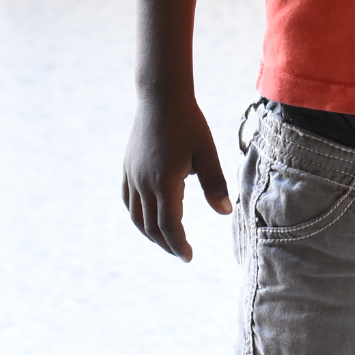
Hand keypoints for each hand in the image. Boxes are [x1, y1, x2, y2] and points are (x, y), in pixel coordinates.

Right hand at [122, 97, 231, 261]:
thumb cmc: (189, 124)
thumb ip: (215, 184)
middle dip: (167, 243)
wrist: (161, 98)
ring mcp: (132, 176)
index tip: (188, 257)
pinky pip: (128, 201)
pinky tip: (148, 219)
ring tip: (167, 241)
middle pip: (151, 226)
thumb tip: (225, 213)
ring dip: (151, 233)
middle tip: (182, 253)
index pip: (170, 224)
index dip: (178, 244)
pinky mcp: (128, 168)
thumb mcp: (207, 153)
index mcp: (165, 181)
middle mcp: (144, 183)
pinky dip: (138, 216)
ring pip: (136, 216)